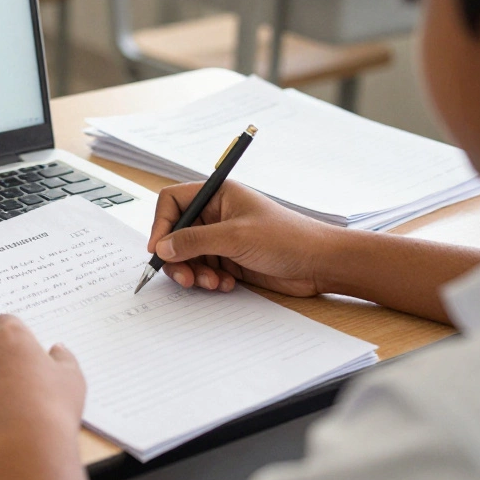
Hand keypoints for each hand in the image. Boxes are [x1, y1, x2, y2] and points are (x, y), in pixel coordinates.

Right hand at [148, 181, 337, 297]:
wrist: (319, 264)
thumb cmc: (287, 238)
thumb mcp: (235, 237)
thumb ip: (194, 241)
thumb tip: (163, 246)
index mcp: (218, 195)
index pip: (173, 201)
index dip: (161, 224)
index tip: (159, 248)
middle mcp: (216, 215)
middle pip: (176, 233)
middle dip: (177, 257)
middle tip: (184, 276)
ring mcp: (222, 238)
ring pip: (188, 256)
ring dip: (194, 272)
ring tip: (211, 282)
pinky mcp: (229, 259)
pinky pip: (204, 270)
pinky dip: (208, 280)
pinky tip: (226, 284)